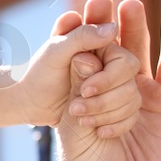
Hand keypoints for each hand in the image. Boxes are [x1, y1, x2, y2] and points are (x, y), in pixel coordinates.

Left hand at [19, 0, 140, 136]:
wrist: (29, 101)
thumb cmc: (39, 72)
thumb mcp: (55, 51)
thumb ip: (81, 37)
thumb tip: (111, 29)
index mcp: (106, 48)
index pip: (126, 63)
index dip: (108, 79)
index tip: (84, 90)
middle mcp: (115, 67)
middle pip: (131, 85)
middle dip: (104, 100)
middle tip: (75, 108)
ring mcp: (117, 87)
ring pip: (131, 102)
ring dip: (105, 114)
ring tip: (78, 118)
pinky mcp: (115, 107)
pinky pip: (129, 118)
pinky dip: (114, 126)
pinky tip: (97, 131)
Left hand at [58, 3, 160, 160]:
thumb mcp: (76, 128)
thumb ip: (82, 92)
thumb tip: (85, 55)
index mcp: (85, 96)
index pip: (85, 60)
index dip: (82, 41)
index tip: (73, 21)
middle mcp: (114, 93)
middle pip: (114, 52)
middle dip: (108, 28)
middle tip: (102, 3)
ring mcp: (144, 96)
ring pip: (140, 55)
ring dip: (135, 29)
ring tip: (128, 5)